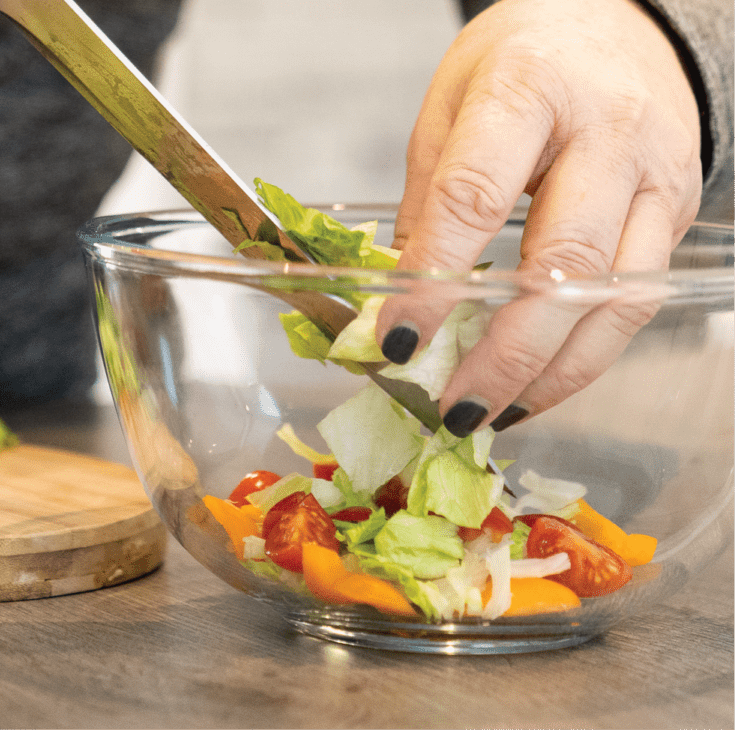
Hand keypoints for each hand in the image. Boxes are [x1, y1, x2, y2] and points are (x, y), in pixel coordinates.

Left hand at [379, 0, 702, 436]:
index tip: (396, 339)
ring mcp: (656, 175)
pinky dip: (582, 357)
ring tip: (487, 413)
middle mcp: (608, 133)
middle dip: (501, 351)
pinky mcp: (680, 211)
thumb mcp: (450, 104)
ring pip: (613, 297)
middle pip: (561, 263)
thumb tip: (394, 297)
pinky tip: (534, 388)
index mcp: (530, 90)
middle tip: (449, 404)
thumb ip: (426, 198)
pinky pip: (634, 302)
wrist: (620, 26)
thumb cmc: (523, 60)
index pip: (476, 198)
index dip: (434, 279)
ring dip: (548, 372)